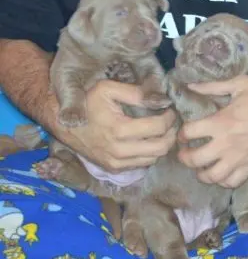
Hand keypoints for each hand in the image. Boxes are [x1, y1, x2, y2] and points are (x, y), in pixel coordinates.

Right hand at [51, 80, 175, 171]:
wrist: (63, 123)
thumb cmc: (87, 103)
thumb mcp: (108, 89)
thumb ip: (136, 93)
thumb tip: (162, 100)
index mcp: (119, 130)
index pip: (158, 127)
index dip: (170, 118)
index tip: (170, 110)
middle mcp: (119, 151)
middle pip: (161, 148)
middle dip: (172, 133)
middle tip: (171, 122)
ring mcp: (116, 163)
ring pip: (154, 158)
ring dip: (163, 144)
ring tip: (163, 130)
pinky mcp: (114, 169)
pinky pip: (142, 164)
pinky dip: (150, 153)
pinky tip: (149, 140)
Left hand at [177, 75, 247, 187]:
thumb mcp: (239, 84)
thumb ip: (212, 86)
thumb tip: (190, 86)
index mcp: (221, 122)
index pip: (189, 133)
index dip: (181, 133)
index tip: (183, 133)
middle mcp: (227, 144)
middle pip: (195, 160)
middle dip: (184, 157)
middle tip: (184, 152)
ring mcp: (240, 158)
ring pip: (212, 177)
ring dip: (201, 173)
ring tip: (199, 166)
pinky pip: (233, 182)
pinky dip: (223, 181)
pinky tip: (220, 172)